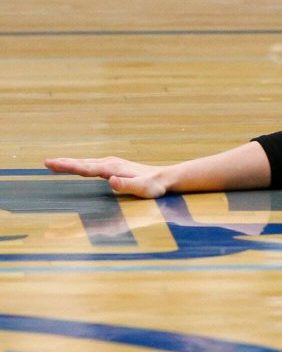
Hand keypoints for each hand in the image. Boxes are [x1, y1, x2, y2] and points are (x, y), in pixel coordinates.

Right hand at [44, 156, 169, 198]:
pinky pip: (92, 165)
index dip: (69, 167)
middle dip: (64, 163)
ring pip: (87, 163)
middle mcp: (111, 163)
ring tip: (53, 163)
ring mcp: (112, 164)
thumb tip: (111, 181)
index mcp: (113, 169)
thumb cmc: (154, 186)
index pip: (86, 168)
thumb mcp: (143, 189)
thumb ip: (127, 185)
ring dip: (70, 163)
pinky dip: (80, 165)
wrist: (165, 177)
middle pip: (83, 163)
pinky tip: (76, 166)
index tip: (52, 164)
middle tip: (46, 162)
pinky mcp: (115, 167)